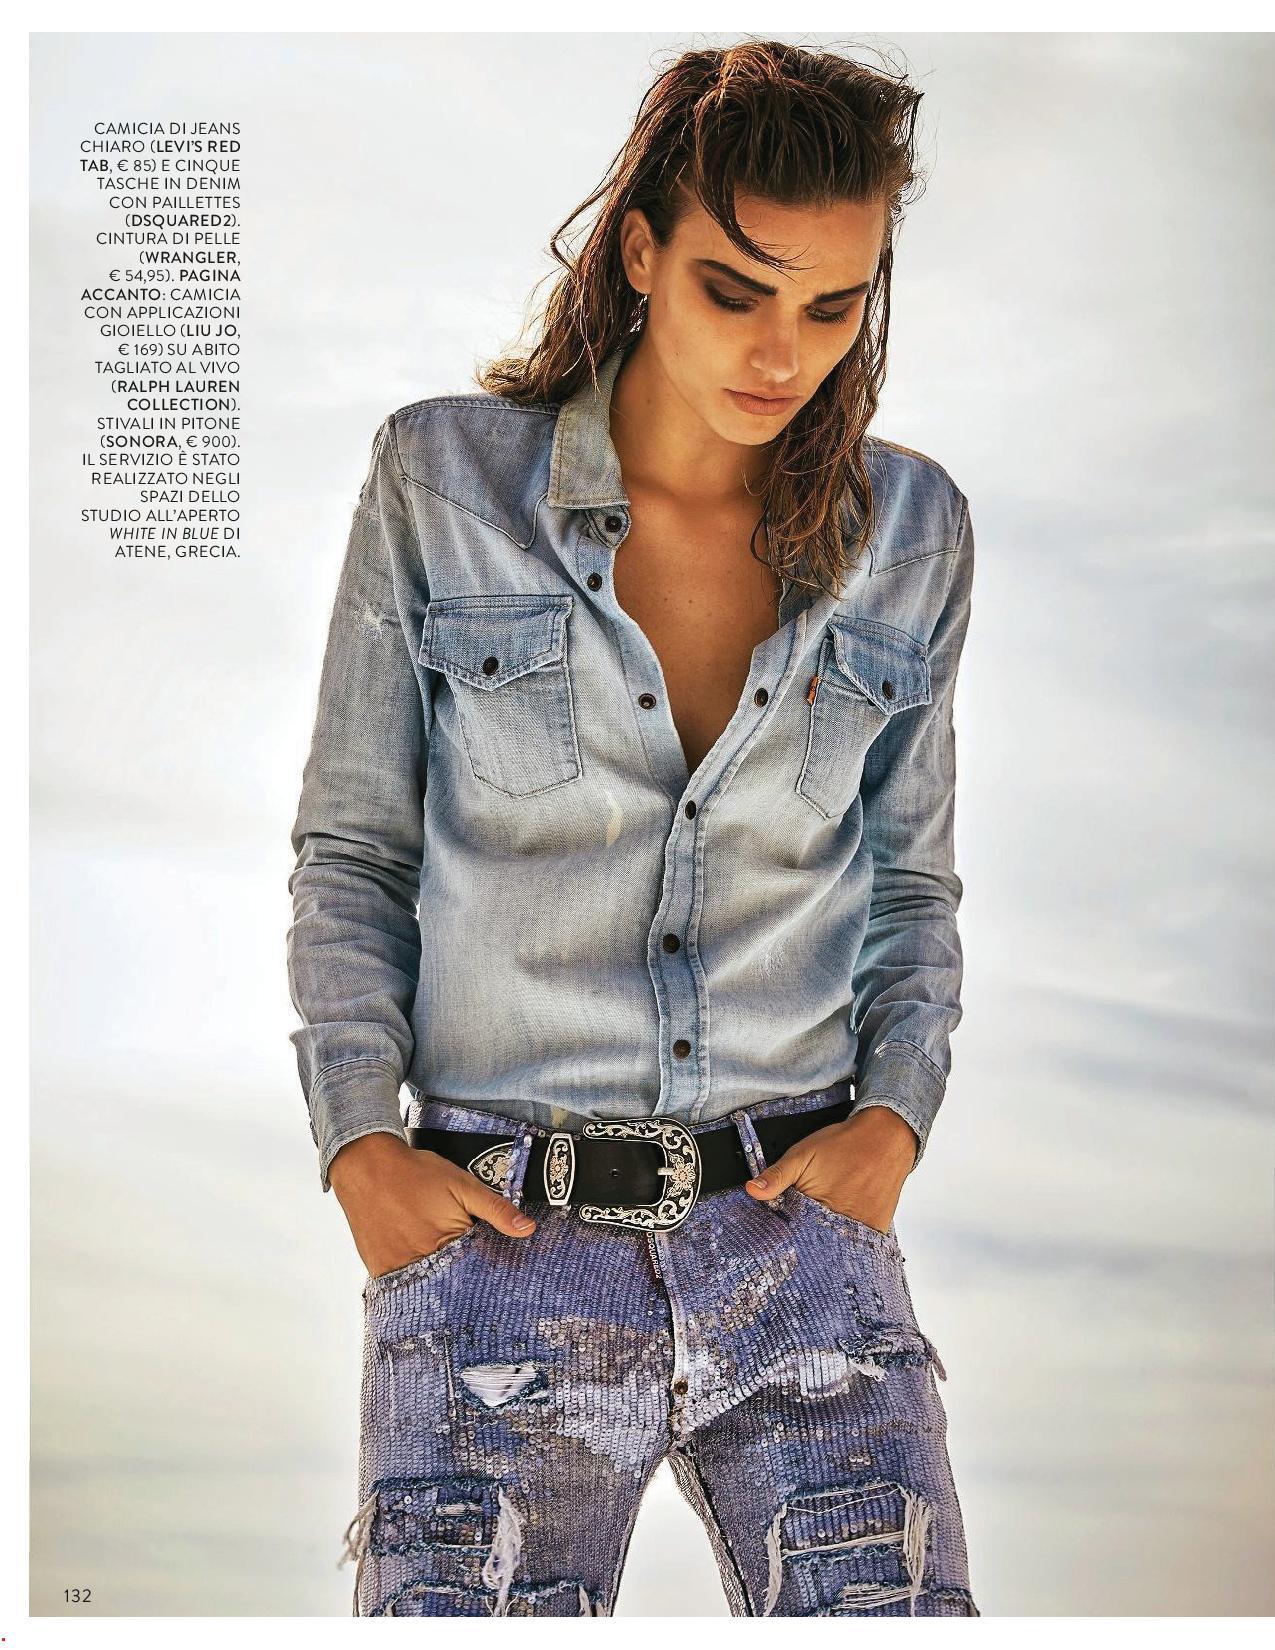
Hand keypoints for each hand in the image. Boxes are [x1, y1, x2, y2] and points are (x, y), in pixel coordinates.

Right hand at [328, 1132, 535, 1278]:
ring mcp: (396, 1267)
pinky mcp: (377, 1267)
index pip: (475, 1269)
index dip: (483, 1266)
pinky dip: (409, 1280)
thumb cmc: (416, 1173)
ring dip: (434, 1280)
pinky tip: (414, 1264)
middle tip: (461, 1266)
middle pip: (449, 1282)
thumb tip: (528, 1229)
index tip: (488, 1266)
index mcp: (447, 1244)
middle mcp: (421, 1262)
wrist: (366, 1164)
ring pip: (424, 1286)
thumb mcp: (463, 1185)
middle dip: (460, 1277)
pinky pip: (398, 1285)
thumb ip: (496, 1209)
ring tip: (436, 1265)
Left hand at [743, 1105, 917, 1234]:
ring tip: (825, 1228)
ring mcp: (861, 1227)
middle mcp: (841, 1222)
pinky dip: (849, 1241)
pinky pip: (859, 1245)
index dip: (786, 1235)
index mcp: (817, 1206)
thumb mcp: (802, 1155)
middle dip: (806, 1242)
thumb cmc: (843, 1145)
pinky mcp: (877, 1228)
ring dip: (828, 1242)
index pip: (793, 1235)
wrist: (885, 1137)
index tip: (779, 1236)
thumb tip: (752, 1191)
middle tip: (804, 1232)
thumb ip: (777, 1176)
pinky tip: (843, 1228)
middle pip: (816, 1244)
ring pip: (838, 1247)